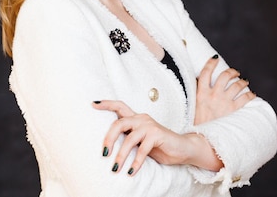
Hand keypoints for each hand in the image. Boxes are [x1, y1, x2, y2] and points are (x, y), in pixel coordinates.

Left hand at [92, 100, 220, 174]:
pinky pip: (142, 150)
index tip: (93, 104)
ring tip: (115, 168)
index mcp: (136, 117)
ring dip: (121, 156)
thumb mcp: (140, 141)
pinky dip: (136, 162)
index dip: (106, 104)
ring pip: (129, 139)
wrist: (183, 149)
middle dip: (108, 138)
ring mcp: (149, 126)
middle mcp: (141, 118)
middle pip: (119, 123)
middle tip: (104, 153)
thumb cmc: (159, 146)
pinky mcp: (157, 135)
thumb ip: (128, 138)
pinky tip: (131, 172)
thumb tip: (108, 148)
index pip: (119, 106)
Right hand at [194, 56, 255, 124]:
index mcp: (201, 93)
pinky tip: (251, 94)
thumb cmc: (198, 122)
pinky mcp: (233, 110)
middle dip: (232, 71)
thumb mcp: (194, 105)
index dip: (211, 63)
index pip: (205, 72)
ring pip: (237, 84)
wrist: (204, 138)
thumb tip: (200, 82)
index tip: (215, 58)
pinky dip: (250, 94)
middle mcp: (213, 95)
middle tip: (235, 72)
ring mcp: (224, 102)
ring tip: (244, 81)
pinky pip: (245, 98)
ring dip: (242, 81)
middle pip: (224, 75)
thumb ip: (198, 93)